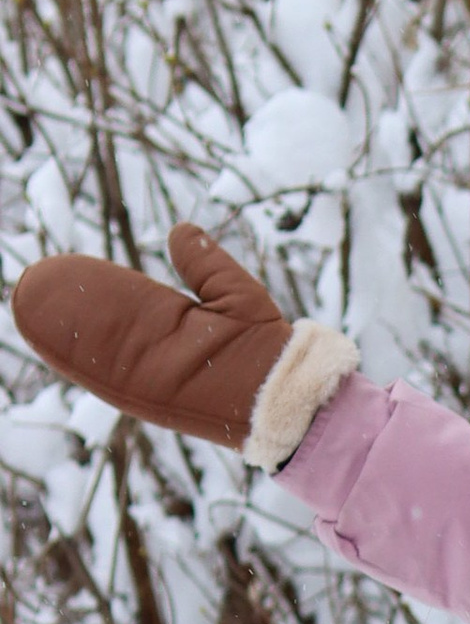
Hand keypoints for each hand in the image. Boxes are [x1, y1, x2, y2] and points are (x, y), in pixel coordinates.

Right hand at [12, 225, 291, 451]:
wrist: (288, 388)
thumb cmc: (268, 349)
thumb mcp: (234, 292)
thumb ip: (204, 264)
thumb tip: (180, 230)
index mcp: (172, 331)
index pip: (124, 304)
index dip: (93, 287)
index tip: (61, 268)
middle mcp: (154, 356)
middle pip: (99, 325)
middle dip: (65, 306)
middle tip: (30, 283)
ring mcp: (148, 376)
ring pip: (91, 347)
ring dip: (56, 327)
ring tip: (25, 299)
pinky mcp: (146, 393)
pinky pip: (101, 370)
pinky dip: (70, 350)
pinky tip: (40, 325)